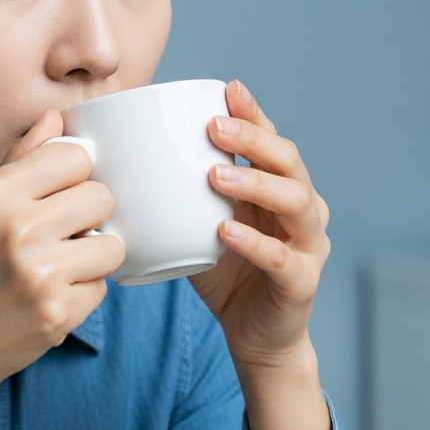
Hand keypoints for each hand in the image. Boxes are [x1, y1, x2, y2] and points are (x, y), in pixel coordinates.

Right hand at [0, 111, 123, 429]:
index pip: (74, 156)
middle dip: (89, 218)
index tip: (59, 196)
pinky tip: (50, 299)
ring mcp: (39, 272)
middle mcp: (17, 227)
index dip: (74, 177)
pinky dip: (83, 296)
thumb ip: (19, 161)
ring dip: (93, 259)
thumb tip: (56, 117)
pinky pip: (102, 289)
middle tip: (62, 238)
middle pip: (102, 196)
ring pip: (112, 245)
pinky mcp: (57, 313)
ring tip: (59, 269)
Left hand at [190, 80, 331, 429]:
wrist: (255, 340)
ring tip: (216, 175)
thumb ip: (180, 194)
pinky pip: (283, 259)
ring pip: (296, 203)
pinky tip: (226, 233)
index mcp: (280, 190)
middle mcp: (303, 210)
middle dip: (254, 138)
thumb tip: (121, 160)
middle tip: (214, 127)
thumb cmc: (227, 276)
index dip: (255, 114)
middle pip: (290, 163)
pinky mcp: (302, 283)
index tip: (228, 89)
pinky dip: (255, 244)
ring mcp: (309, 246)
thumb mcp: (201, 226)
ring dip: (256, 183)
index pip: (272, 142)